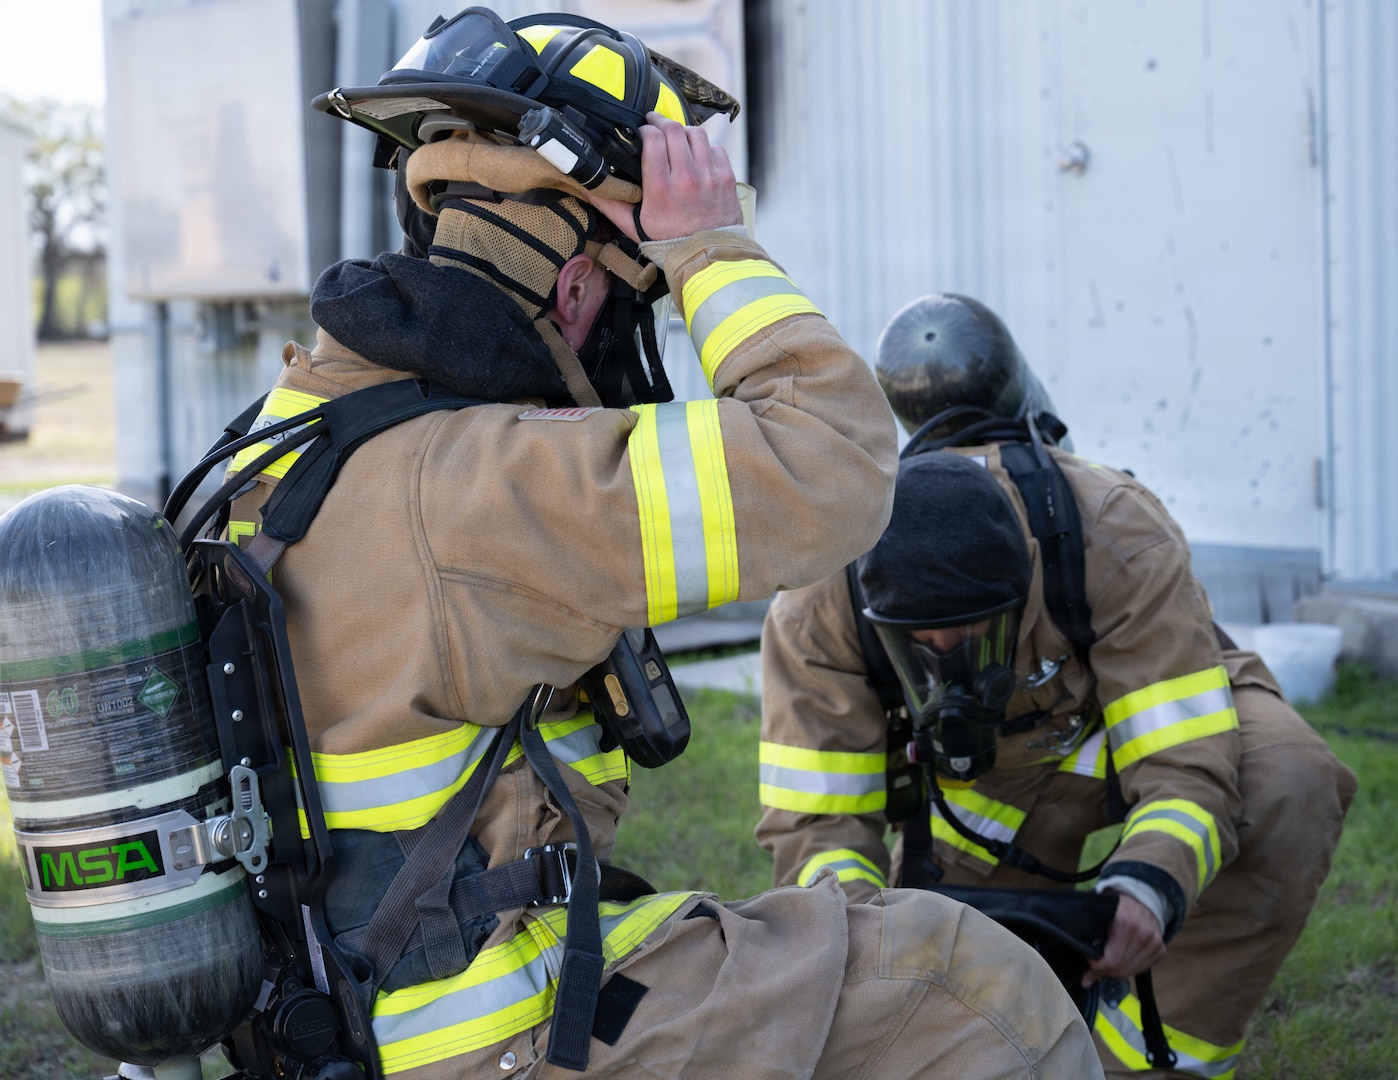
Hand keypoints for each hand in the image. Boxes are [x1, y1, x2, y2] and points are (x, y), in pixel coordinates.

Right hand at [592, 113, 741, 241]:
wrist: (705, 259)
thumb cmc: (668, 242)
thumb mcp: (634, 226)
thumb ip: (610, 204)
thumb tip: (585, 187)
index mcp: (660, 187)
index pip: (653, 138)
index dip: (645, 129)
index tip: (642, 132)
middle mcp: (686, 177)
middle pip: (674, 129)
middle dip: (661, 122)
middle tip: (655, 123)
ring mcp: (709, 176)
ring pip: (696, 134)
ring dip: (684, 132)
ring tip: (677, 137)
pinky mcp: (726, 179)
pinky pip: (716, 149)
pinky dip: (706, 149)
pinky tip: (698, 157)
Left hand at [1082, 892, 1166, 986]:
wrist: (1140, 899)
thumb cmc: (1115, 907)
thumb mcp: (1100, 915)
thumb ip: (1090, 938)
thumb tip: (1084, 977)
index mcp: (1125, 924)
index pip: (1111, 961)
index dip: (1096, 966)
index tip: (1089, 959)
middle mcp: (1143, 934)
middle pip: (1121, 969)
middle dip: (1105, 970)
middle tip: (1097, 964)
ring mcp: (1155, 943)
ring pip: (1132, 971)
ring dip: (1118, 971)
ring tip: (1109, 961)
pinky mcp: (1161, 949)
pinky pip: (1143, 968)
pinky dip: (1131, 968)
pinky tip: (1123, 959)